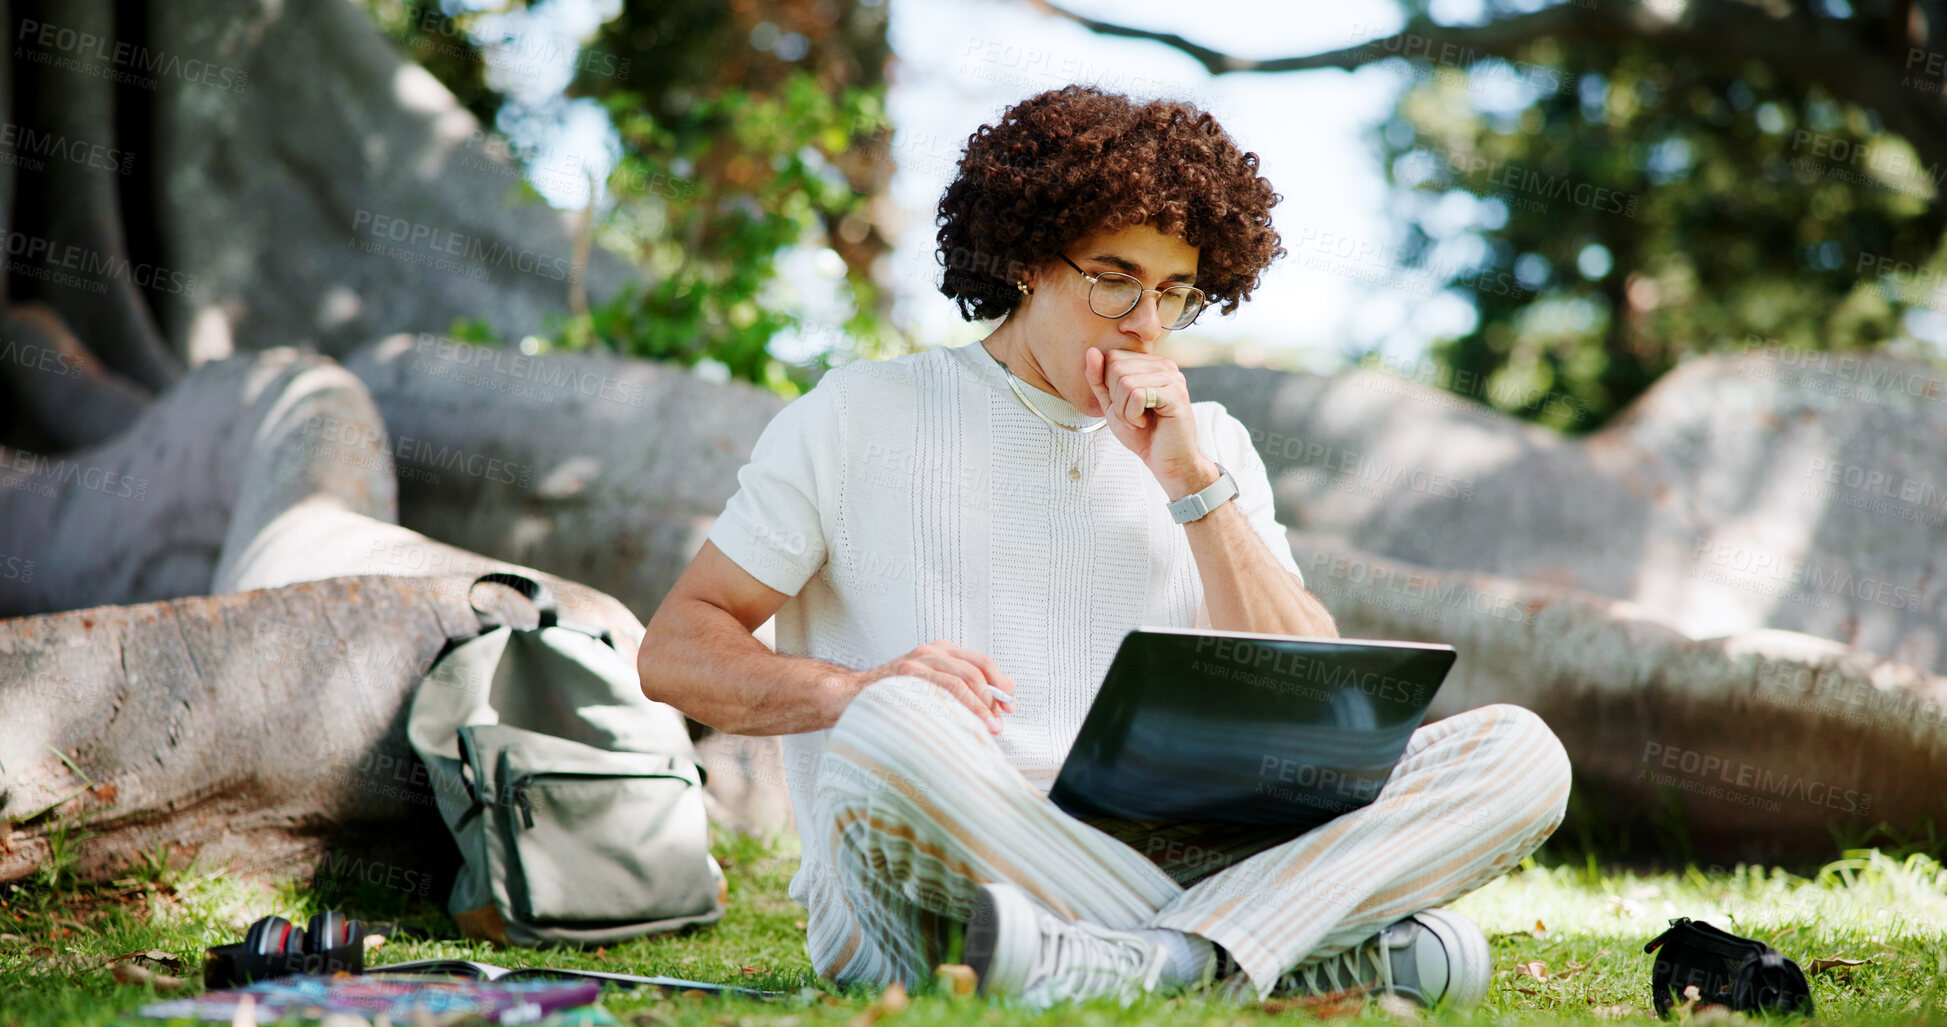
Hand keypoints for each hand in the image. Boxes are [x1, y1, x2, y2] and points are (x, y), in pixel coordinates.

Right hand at [854, 640, 1014, 733]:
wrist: (851, 695)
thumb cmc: (895, 694)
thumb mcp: (932, 687)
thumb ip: (962, 688)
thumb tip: (1001, 698)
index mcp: (943, 651)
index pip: (984, 663)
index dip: (1002, 684)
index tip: (1010, 707)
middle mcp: (933, 651)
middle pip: (977, 671)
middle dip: (994, 698)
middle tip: (999, 722)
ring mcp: (918, 661)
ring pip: (962, 680)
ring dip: (979, 706)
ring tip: (989, 727)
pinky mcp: (905, 674)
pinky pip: (940, 689)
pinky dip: (958, 707)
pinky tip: (963, 722)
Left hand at [1083, 346, 1212, 497]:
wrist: (1166, 460)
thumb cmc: (1141, 433)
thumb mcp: (1112, 403)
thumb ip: (1098, 379)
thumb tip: (1090, 351)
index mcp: (1150, 363)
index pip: (1112, 357)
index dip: (1109, 386)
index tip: (1125, 405)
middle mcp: (1164, 364)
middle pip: (1116, 368)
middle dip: (1116, 399)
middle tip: (1131, 416)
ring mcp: (1172, 377)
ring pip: (1125, 382)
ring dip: (1124, 411)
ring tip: (1138, 421)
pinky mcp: (1176, 393)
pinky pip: (1137, 396)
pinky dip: (1133, 416)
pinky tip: (1145, 423)